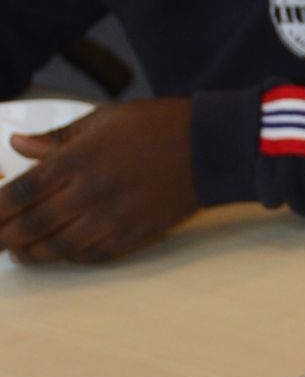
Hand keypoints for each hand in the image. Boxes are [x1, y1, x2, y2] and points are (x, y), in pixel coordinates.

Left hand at [0, 101, 197, 264]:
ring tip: (20, 251)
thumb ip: (58, 137)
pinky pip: (92, 256)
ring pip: (58, 248)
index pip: (21, 191)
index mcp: (80, 158)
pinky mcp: (135, 234)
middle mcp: (91, 192)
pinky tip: (60, 252)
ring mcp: (114, 217)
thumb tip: (18, 145)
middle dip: (3, 237)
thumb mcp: (104, 119)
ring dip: (32, 253)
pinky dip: (70, 258)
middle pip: (32, 225)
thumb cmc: (157, 125)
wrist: (211, 146)